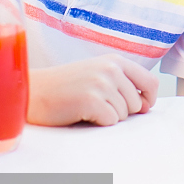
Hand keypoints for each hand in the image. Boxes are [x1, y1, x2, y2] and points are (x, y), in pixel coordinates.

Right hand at [27, 55, 158, 126]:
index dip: (148, 99)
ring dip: (107, 116)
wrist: (33, 91)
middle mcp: (111, 69)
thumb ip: (123, 83)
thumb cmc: (65, 87)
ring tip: (86, 107)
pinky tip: (82, 113)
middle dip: (121, 111)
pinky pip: (110, 121)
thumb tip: (146, 105)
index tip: (140, 107)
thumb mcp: (97, 74)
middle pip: (137, 103)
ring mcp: (101, 83)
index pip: (151, 81)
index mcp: (115, 60)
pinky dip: (98, 123)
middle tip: (96, 105)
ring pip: (124, 114)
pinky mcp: (91, 100)